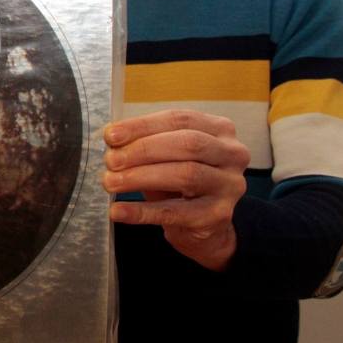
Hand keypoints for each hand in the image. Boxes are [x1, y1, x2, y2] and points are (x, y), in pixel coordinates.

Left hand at [101, 109, 249, 271]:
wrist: (204, 223)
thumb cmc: (180, 179)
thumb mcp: (166, 155)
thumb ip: (144, 143)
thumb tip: (112, 139)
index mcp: (219, 129)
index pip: (179, 119)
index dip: (142, 126)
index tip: (110, 135)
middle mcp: (232, 154)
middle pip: (187, 144)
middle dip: (143, 150)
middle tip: (111, 161)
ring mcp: (230, 185)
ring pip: (185, 175)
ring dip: (141, 177)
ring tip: (110, 182)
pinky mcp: (219, 216)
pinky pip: (176, 212)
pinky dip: (142, 211)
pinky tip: (118, 211)